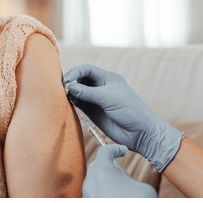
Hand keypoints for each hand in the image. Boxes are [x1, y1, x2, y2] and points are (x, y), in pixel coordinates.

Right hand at [63, 64, 184, 171]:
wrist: (140, 132)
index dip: (75, 72)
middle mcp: (100, 87)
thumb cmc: (130, 110)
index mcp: (107, 78)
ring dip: (69, 92)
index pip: (87, 69)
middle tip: (62, 89)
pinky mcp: (93, 112)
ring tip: (62, 96)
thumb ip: (88, 92)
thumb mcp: (109, 98)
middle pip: (80, 79)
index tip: (66, 80)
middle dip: (70, 81)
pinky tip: (67, 104)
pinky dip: (72, 103)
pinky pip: (79, 104)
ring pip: (78, 92)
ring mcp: (96, 100)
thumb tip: (69, 87)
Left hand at [83, 144, 156, 197]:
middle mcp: (91, 181)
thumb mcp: (144, 189)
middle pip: (97, 164)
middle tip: (120, 165)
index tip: (124, 152)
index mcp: (102, 170)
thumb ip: (131, 179)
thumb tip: (126, 183)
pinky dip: (102, 192)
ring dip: (105, 179)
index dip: (116, 148)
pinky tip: (115, 196)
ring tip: (119, 184)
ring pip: (94, 180)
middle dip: (108, 163)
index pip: (105, 150)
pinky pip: (93, 193)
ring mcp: (87, 195)